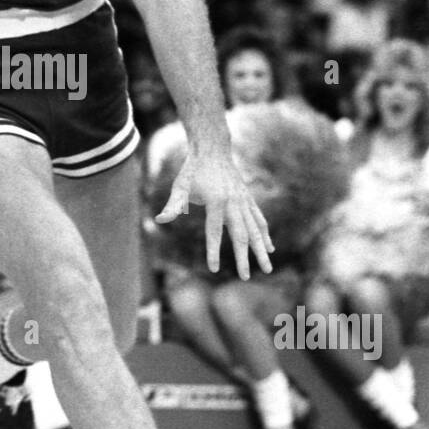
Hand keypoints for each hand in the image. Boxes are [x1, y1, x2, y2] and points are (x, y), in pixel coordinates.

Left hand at [155, 147, 273, 278]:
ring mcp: (244, 201)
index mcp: (216, 201)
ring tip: (268, 269)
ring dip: (261, 250)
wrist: (213, 149)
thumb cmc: (192, 170)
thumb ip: (173, 206)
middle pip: (241, 235)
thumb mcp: (180, 187)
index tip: (214, 269)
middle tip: (246, 278)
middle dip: (244, 258)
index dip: (213, 251)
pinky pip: (259, 219)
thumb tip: (159, 220)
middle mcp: (234, 202)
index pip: (214, 232)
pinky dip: (264, 234)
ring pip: (255, 229)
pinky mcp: (248, 199)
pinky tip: (269, 248)